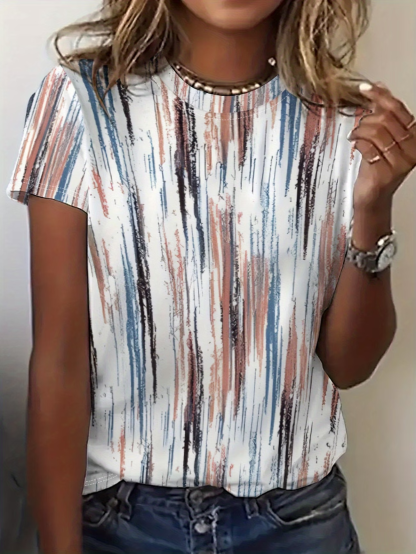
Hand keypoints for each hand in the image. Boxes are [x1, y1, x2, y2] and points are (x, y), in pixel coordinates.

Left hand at [348, 81, 415, 210]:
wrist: (374, 195)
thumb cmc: (378, 166)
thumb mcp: (384, 137)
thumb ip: (384, 113)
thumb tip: (380, 86)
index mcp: (415, 136)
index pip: (398, 109)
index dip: (380, 96)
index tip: (365, 88)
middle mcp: (412, 148)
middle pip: (385, 119)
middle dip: (366, 119)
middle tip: (359, 127)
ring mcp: (400, 161)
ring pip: (375, 131)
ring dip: (360, 131)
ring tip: (356, 136)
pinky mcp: (386, 171)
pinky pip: (367, 147)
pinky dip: (358, 143)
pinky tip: (356, 146)